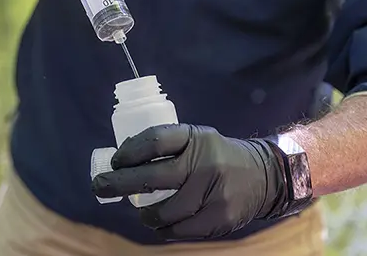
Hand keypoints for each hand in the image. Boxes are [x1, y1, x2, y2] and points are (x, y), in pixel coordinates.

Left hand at [91, 124, 285, 239]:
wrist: (266, 176)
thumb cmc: (219, 157)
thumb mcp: (199, 140)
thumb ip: (169, 147)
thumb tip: (122, 161)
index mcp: (197, 138)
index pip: (155, 140)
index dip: (129, 152)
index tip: (115, 161)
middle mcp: (205, 162)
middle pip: (151, 177)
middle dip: (118, 183)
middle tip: (100, 187)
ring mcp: (213, 192)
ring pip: (164, 211)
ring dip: (145, 214)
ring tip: (142, 213)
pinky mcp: (220, 218)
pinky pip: (179, 229)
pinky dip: (164, 229)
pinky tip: (161, 224)